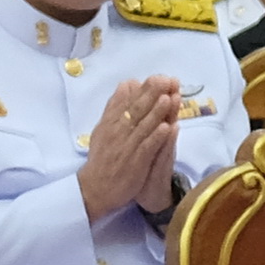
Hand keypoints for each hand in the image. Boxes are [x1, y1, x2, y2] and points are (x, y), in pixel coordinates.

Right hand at [76, 77, 182, 218]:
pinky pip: (147, 147)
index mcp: (111, 122)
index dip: (143, 89)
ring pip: (143, 126)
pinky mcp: (135, 162)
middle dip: (152, 94)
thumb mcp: (104, 127)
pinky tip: (167, 127)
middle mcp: (118, 131)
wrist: (95, 188)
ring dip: (156, 111)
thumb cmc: (103, 157)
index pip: (127, 101)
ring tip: (168, 97)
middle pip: (136, 109)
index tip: (158, 76)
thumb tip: (127, 83)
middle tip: (166, 79)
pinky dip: (156, 137)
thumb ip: (116, 106)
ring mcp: (127, 146)